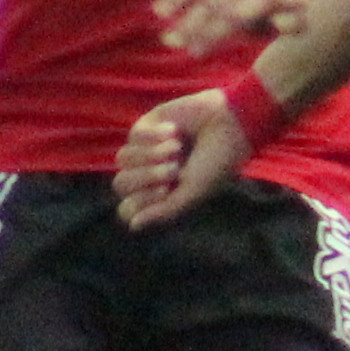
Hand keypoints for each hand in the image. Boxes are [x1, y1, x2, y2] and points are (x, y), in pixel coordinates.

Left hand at [116, 89, 246, 232]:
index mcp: (160, 196)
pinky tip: (175, 131)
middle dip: (148, 177)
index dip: (140, 202)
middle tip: (175, 168)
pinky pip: (134, 136)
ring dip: (152, 154)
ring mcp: (144, 150)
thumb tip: (133, 226)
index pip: (127, 208)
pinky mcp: (146, 126)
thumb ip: (164, 211)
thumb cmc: (216, 163)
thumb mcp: (194, 193)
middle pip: (121, 184)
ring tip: (177, 147)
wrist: (228, 124)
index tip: (165, 192)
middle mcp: (148, 174)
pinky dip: (155, 135)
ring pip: (123, 159)